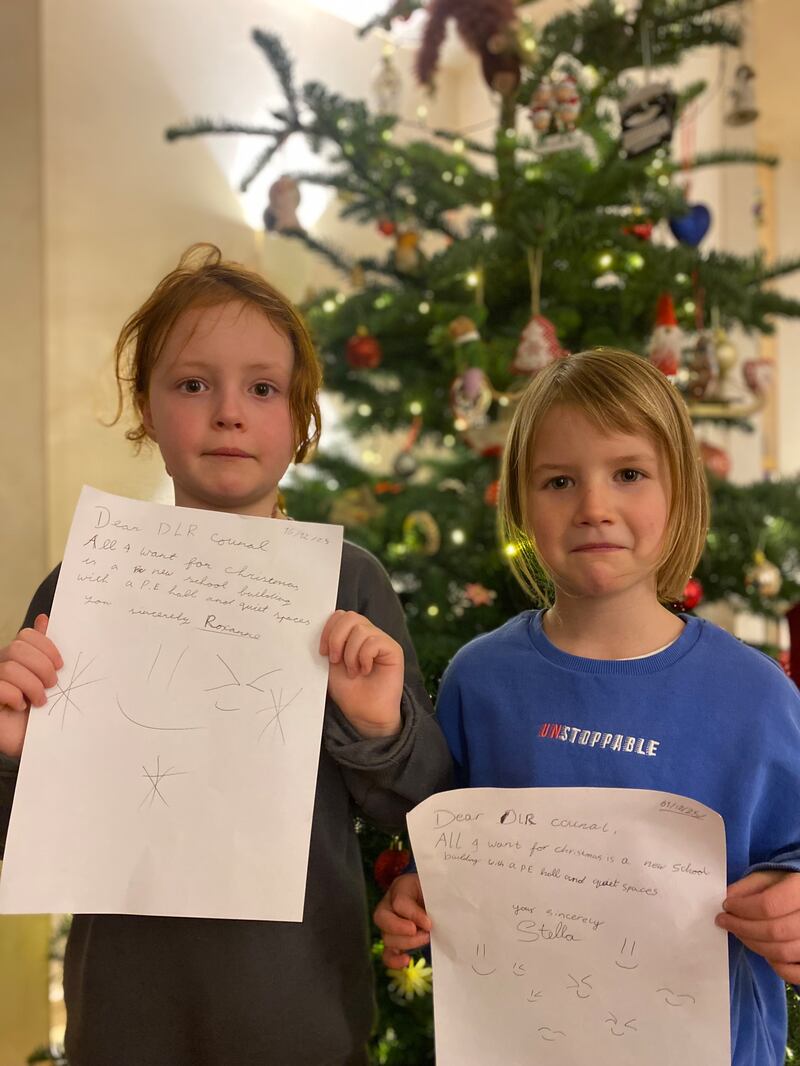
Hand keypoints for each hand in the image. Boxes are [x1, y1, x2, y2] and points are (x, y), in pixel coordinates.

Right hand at [0, 614, 62, 757]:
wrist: (41, 743)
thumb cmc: (45, 713)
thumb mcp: (49, 680)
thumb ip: (46, 652)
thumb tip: (44, 619)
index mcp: (18, 658)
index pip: (26, 635)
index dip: (46, 646)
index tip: (60, 665)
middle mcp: (3, 666)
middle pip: (17, 648)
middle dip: (41, 667)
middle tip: (52, 685)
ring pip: (9, 667)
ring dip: (32, 685)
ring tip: (40, 701)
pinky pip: (0, 686)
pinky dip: (15, 696)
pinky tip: (21, 706)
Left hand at [319, 610, 403, 737]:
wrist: (363, 714)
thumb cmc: (348, 690)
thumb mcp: (331, 664)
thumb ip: (328, 644)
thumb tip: (317, 627)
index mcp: (352, 635)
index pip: (340, 615)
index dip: (328, 629)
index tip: (322, 652)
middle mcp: (368, 634)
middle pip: (350, 616)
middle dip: (336, 638)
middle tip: (335, 660)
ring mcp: (381, 641)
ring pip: (361, 629)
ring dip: (350, 653)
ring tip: (353, 671)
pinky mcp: (393, 650)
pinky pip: (374, 641)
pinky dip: (364, 658)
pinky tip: (365, 671)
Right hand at [373, 872, 430, 968]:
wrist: (438, 900)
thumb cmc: (437, 892)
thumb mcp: (436, 890)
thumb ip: (434, 901)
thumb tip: (431, 922)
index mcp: (401, 887)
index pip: (399, 902)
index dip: (413, 915)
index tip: (429, 924)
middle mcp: (389, 904)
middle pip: (382, 918)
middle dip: (401, 929)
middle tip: (424, 933)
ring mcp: (388, 924)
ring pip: (386, 937)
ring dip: (407, 943)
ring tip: (426, 938)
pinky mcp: (393, 941)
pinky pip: (387, 953)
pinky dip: (394, 960)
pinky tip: (406, 961)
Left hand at [716, 869, 799, 982]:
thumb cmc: (786, 886)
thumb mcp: (768, 877)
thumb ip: (747, 887)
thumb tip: (728, 899)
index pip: (768, 905)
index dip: (742, 908)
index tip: (726, 906)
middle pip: (773, 931)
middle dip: (742, 927)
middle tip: (724, 921)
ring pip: (782, 953)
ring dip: (753, 944)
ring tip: (739, 933)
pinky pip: (795, 973)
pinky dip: (777, 967)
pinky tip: (764, 951)